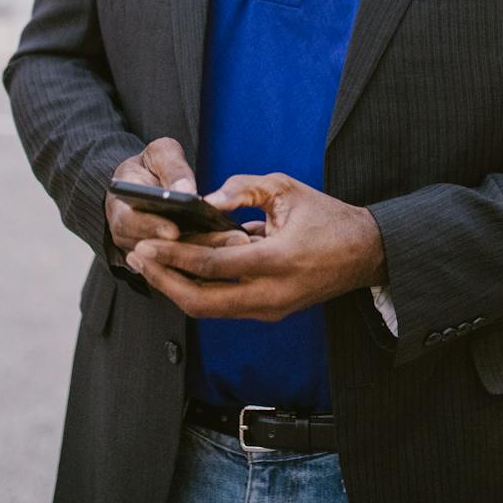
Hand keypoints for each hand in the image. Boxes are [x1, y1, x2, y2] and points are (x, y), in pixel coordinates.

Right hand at [104, 138, 247, 254]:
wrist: (146, 181)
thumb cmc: (153, 164)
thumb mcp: (159, 154)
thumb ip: (172, 168)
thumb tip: (186, 190)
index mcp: (121, 208)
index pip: (129, 223)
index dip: (151, 227)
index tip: (174, 230)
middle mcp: (129, 237)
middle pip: (157, 249)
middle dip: (192, 245)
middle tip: (224, 239)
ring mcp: (146, 254)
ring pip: (174, 261)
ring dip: (205, 255)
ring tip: (236, 242)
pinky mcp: (165, 262)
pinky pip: (185, 266)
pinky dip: (209, 260)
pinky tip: (236, 251)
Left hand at [128, 173, 385, 321]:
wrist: (364, 253)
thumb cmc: (327, 217)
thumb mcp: (286, 189)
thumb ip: (242, 189)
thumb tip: (204, 200)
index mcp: (276, 261)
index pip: (211, 265)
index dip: (173, 257)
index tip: (145, 245)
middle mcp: (270, 294)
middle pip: (201, 302)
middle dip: (163, 282)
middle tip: (137, 259)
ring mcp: (270, 309)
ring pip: (209, 310)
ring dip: (176, 289)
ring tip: (150, 265)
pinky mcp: (269, 313)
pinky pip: (223, 306)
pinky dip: (198, 291)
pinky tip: (179, 272)